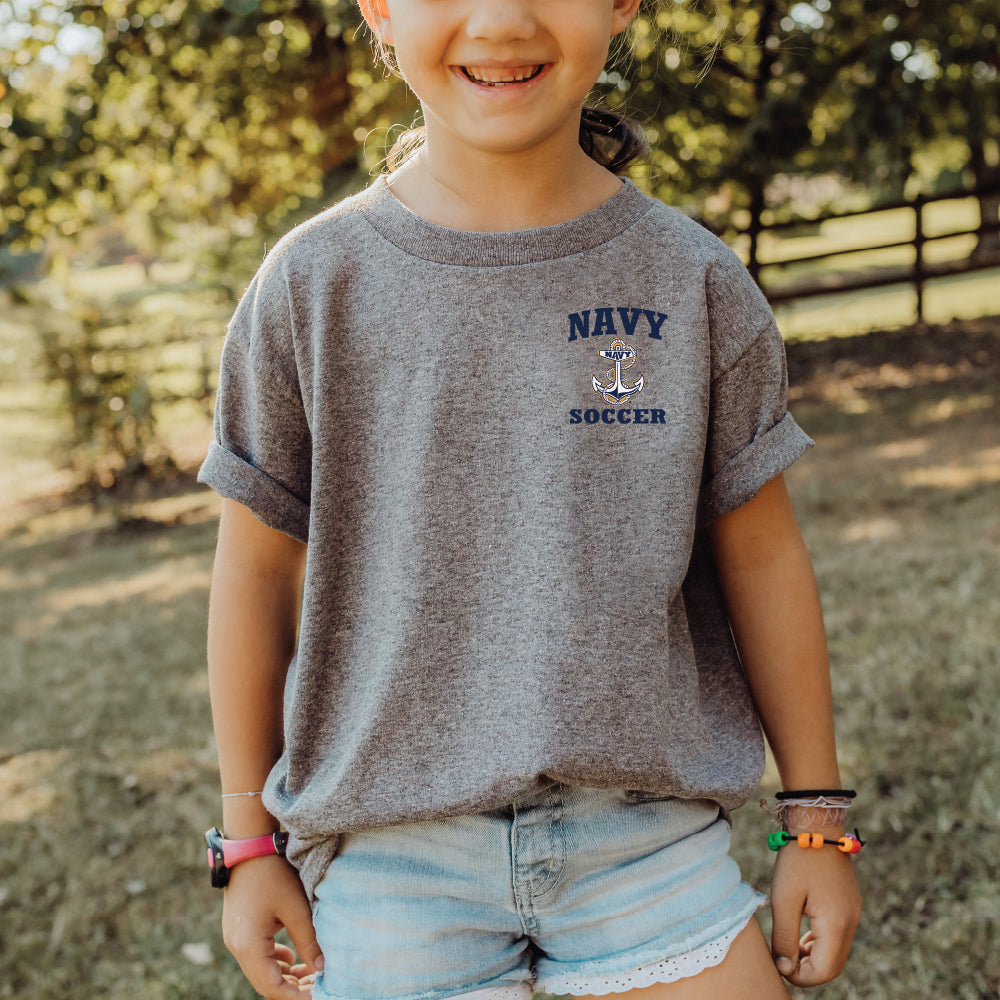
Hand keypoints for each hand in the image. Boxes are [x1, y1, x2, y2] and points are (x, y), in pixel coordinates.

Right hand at [221, 854, 324, 998]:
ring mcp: (235, 938)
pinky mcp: (239, 929)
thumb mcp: (296, 908)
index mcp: (248, 946)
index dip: (295, 996)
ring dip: (285, 975)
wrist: (249, 847)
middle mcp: (237, 947)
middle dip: (292, 988)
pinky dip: (275, 961)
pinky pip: (256, 956)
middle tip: (318, 986)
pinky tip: (293, 957)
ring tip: (311, 973)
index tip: (318, 994)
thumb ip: (308, 940)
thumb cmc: (273, 875)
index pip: (272, 987)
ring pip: (261, 970)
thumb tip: (322, 968)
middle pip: (265, 982)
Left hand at [769, 828, 861, 986]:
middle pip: (833, 965)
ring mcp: (853, 912)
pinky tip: (801, 931)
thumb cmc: (797, 861)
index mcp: (837, 924)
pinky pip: (837, 935)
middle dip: (807, 969)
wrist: (816, 826)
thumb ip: (785, 937)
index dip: (800, 976)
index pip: (824, 971)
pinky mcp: (849, 903)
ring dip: (813, 955)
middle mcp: (851, 922)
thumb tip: (785, 967)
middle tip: (782, 958)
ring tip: (787, 945)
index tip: (778, 964)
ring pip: (836, 951)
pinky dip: (820, 941)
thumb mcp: (784, 899)